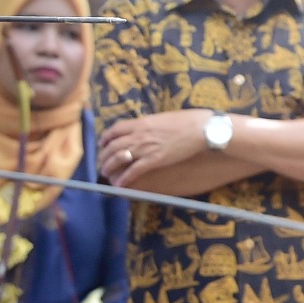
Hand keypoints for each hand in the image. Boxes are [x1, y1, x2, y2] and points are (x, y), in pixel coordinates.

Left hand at [98, 109, 212, 185]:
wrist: (202, 129)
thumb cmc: (187, 121)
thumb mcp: (163, 118)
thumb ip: (149, 124)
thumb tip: (144, 128)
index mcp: (141, 122)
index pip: (115, 129)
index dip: (106, 137)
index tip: (103, 143)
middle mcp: (139, 135)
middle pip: (113, 145)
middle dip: (104, 155)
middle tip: (102, 161)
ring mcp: (146, 148)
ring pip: (120, 158)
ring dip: (110, 167)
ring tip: (105, 173)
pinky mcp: (155, 160)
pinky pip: (134, 170)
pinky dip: (125, 178)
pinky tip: (120, 184)